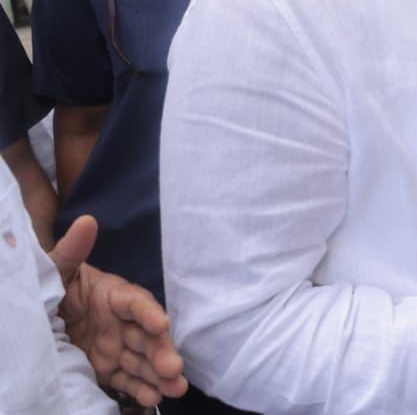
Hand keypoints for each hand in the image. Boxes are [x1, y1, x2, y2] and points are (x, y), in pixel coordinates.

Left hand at [50, 215, 187, 405]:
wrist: (41, 314)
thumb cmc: (51, 285)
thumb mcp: (56, 269)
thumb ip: (70, 251)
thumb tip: (87, 221)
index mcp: (111, 294)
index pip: (134, 302)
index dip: (148, 312)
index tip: (160, 323)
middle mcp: (119, 321)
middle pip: (145, 336)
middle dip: (162, 352)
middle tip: (174, 368)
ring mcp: (115, 345)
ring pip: (141, 361)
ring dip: (160, 375)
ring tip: (174, 389)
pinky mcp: (106, 366)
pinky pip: (126, 379)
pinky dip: (140, 389)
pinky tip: (153, 398)